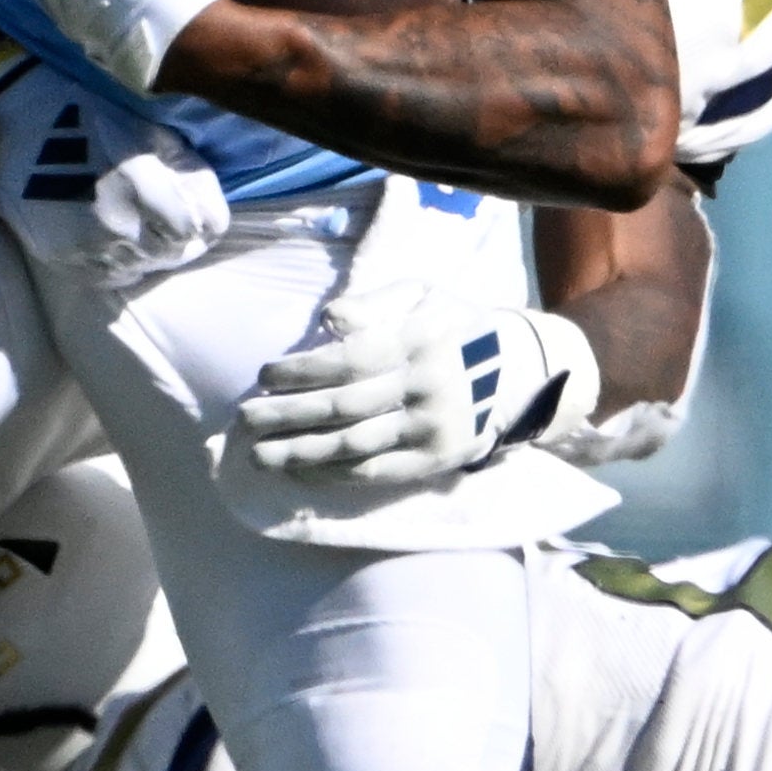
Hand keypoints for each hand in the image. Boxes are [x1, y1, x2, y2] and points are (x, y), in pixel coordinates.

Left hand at [242, 297, 596, 484]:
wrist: (526, 373)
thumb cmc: (460, 326)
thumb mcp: (426, 296)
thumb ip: (374, 303)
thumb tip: (327, 320)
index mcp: (421, 340)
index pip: (349, 360)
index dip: (301, 372)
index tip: (264, 377)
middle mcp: (426, 388)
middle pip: (343, 408)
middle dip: (287, 416)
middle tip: (245, 420)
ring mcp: (431, 430)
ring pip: (354, 448)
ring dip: (300, 454)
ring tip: (259, 454)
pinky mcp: (434, 461)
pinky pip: (376, 474)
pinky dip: (333, 475)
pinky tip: (301, 471)